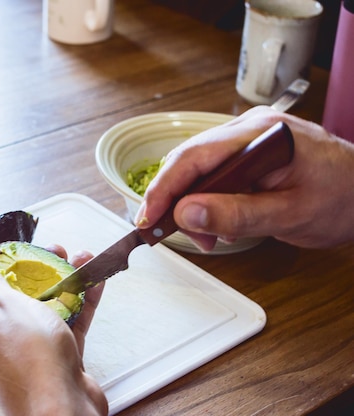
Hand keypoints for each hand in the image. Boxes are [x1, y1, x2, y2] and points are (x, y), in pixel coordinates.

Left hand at [0, 246, 107, 415]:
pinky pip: (67, 324)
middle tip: (58, 252)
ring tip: (81, 259)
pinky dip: (80, 303)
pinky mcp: (55, 359)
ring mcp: (28, 350)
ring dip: (65, 281)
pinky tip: (94, 282)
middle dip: (41, 270)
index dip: (5, 267)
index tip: (24, 252)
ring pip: (47, 307)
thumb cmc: (28, 355)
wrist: (61, 406)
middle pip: (19, 295)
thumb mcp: (1, 304)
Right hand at [136, 106, 353, 249]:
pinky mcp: (248, 151)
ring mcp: (248, 137)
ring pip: (199, 168)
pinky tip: (217, 222)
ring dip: (191, 204)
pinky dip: (207, 199)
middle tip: (171, 235)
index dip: (163, 188)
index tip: (147, 219)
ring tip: (205, 237)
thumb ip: (237, 214)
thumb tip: (184, 213)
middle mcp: (250, 128)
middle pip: (190, 161)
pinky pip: (214, 172)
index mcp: (261, 134)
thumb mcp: (290, 215)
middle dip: (175, 200)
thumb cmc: (343, 199)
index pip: (194, 156)